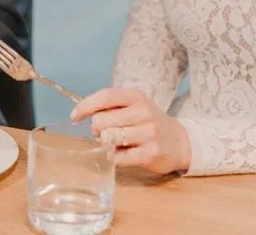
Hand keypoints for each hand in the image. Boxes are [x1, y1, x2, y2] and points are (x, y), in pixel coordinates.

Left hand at [71, 88, 190, 174]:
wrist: (180, 142)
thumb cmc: (149, 123)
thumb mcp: (135, 107)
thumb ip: (112, 107)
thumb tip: (82, 114)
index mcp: (136, 97)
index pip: (105, 96)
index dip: (86, 106)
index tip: (75, 116)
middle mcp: (143, 113)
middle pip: (101, 121)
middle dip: (97, 130)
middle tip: (106, 133)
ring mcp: (148, 133)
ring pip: (108, 139)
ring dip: (106, 144)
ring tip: (116, 143)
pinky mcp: (150, 154)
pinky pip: (117, 157)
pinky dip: (114, 157)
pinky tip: (123, 154)